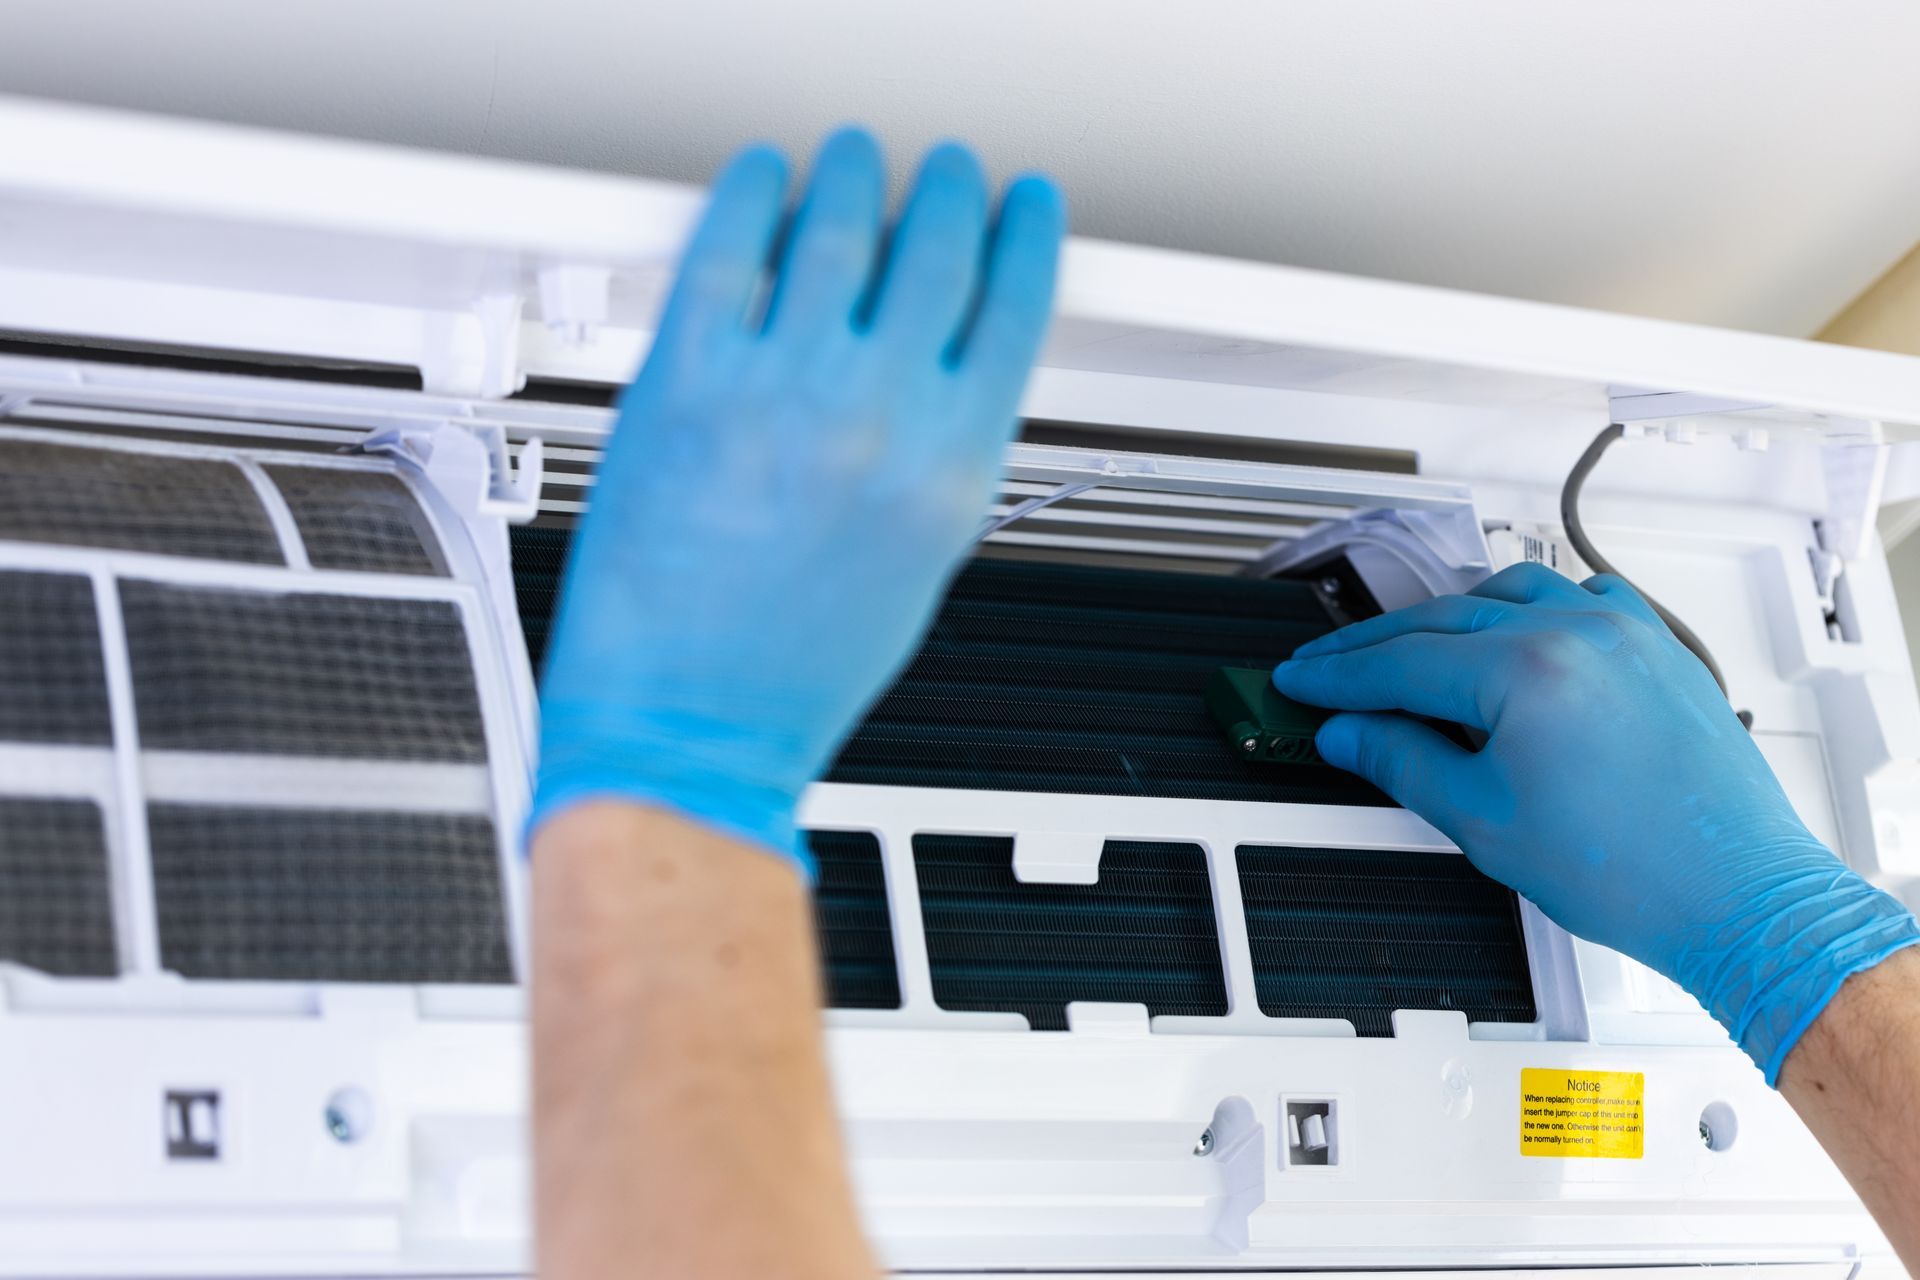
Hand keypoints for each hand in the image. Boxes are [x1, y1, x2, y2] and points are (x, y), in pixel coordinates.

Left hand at [532, 130, 1063, 872]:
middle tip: (940, 171)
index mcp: (950, 468)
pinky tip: (762, 179)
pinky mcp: (685, 382)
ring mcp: (781, 391)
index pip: (1014, 308)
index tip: (1022, 205)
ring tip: (853, 160)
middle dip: (946, 192)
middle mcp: (877, 418)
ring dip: (853, 176)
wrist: (690, 723)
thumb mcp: (919, 558)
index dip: (1025, 237)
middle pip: (935, 251)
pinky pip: (727, 252)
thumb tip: (946, 357)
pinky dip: (750, 196)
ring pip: (836, 231)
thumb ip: (942, 447)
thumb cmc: (795, 666)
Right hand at [1273, 562, 1919, 1082]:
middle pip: (1443, 619)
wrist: (1740, 898)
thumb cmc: (1634, 872)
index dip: (1336, 675)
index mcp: (1527, 671)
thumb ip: (1402, 762)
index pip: (1399, 662)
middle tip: (1331, 671)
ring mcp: (1626, 635)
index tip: (1301, 682)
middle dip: (1376, 646)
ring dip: (1449, 617)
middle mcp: (1578, 634)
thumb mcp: (1483, 820)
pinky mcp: (1659, 651)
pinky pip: (1582, 598)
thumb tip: (1350, 733)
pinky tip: (1514, 634)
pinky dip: (1533, 609)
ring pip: (1510, 593)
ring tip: (1410, 650)